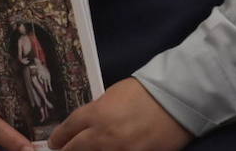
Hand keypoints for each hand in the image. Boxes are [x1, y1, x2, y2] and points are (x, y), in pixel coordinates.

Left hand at [48, 77, 189, 150]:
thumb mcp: (116, 94)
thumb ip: (98, 110)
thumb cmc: (148, 90)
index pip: (66, 130)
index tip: (56, 142)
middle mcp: (101, 136)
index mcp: (96, 114)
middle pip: (73, 150)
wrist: (179, 98)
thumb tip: (86, 124)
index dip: (58, 137)